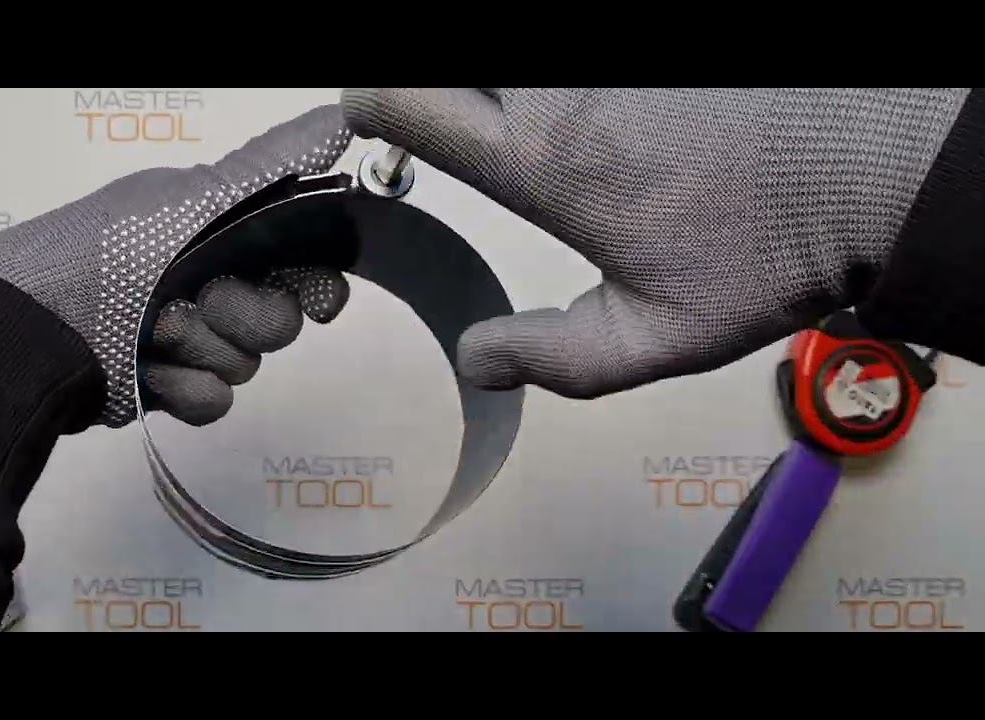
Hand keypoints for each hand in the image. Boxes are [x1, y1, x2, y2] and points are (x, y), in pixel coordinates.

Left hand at [0, 105, 352, 425]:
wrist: (31, 330)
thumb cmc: (104, 254)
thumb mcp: (188, 199)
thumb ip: (269, 166)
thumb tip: (342, 120)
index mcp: (218, 233)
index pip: (300, 262)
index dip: (314, 282)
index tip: (315, 296)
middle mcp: (210, 284)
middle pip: (282, 321)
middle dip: (243, 315)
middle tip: (199, 299)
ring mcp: (190, 341)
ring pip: (248, 363)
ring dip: (202, 349)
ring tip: (152, 333)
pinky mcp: (169, 388)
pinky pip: (215, 402)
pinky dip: (183, 388)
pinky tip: (150, 372)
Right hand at [342, 88, 967, 397]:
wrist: (876, 171)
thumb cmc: (771, 255)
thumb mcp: (657, 339)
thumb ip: (553, 359)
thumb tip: (474, 359)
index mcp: (543, 162)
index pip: (404, 100)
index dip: (370, 105)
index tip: (377, 120)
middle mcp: (562, 90)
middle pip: (442, 61)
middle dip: (421, 83)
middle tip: (444, 108)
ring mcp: (606, 60)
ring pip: (510, 61)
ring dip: (497, 83)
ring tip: (517, 110)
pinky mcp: (653, 50)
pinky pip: (578, 60)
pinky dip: (562, 83)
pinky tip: (591, 105)